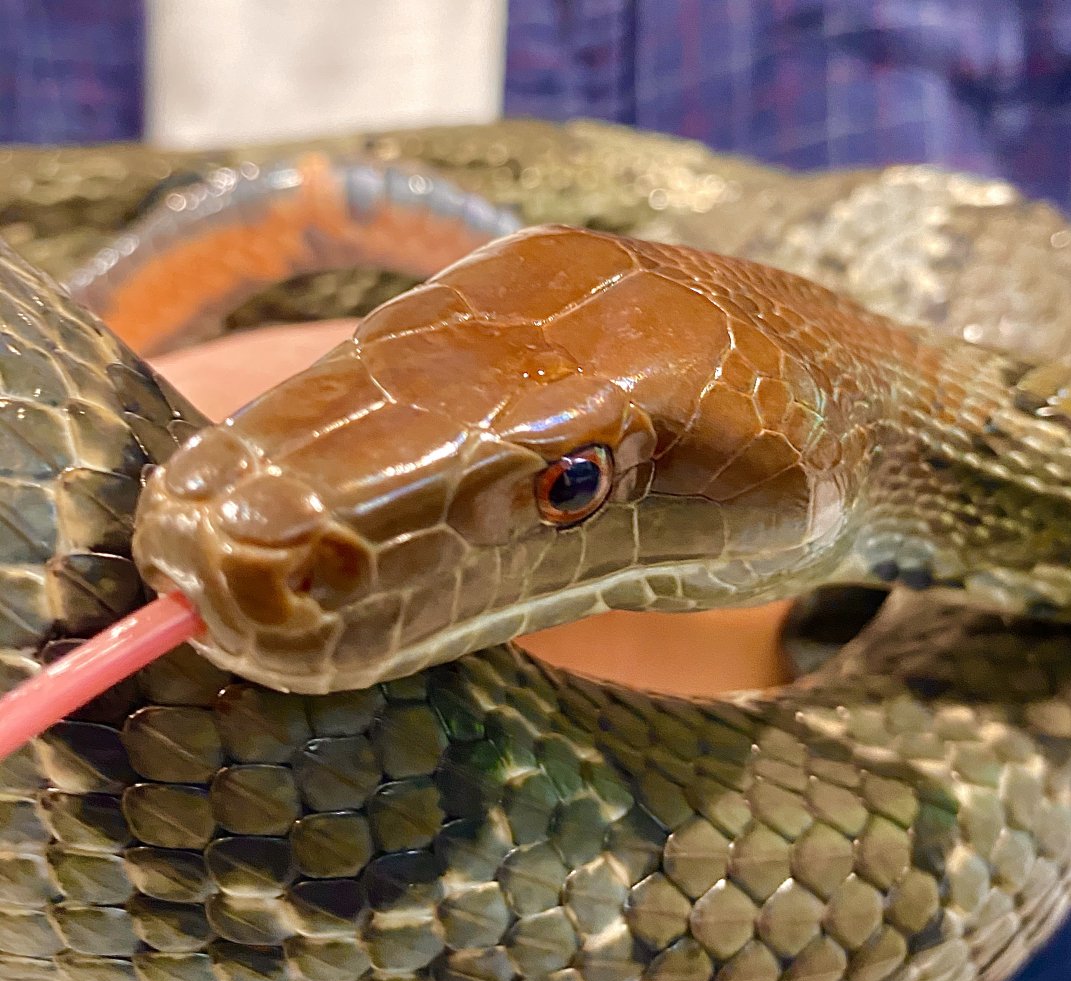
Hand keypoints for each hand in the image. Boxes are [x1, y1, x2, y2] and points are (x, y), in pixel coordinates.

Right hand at [150, 322, 1070, 704]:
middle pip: (399, 389)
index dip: (343, 498)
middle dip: (291, 473)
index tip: (252, 557)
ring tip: (219, 507)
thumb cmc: (801, 486)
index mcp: (639, 368)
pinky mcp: (537, 278)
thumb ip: (541, 559)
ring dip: (304, 437)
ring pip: (396, 359)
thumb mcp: (692, 541)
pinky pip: (425, 341)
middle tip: (195, 545)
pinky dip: (354, 405)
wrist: (864, 390)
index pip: (456, 435)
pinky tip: (301, 448)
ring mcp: (552, 277)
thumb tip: (370, 601)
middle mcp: (578, 296)